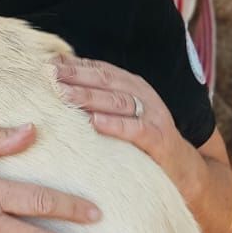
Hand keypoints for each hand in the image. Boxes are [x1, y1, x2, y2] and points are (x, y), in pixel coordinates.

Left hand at [54, 57, 198, 199]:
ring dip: (89, 97)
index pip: (101, 69)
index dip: (76, 64)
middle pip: (106, 81)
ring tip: (64, 94)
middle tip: (50, 75)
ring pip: (118, 101)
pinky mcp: (160, 140)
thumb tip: (62, 84)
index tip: (49, 62)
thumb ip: (99, 100)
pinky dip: (116, 125)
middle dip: (77, 76)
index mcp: (133, 86)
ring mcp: (154, 116)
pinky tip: (95, 122)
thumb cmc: (143, 141)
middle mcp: (144, 96)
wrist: (183, 170)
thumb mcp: (123, 115)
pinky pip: (136, 130)